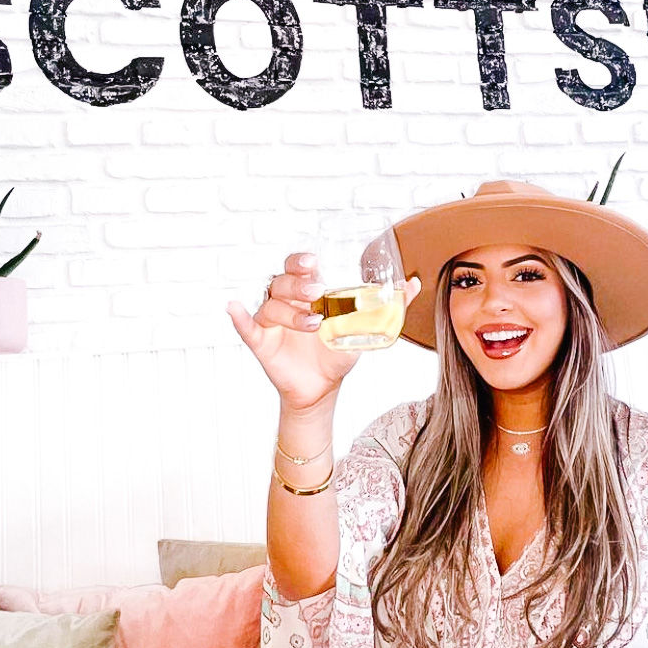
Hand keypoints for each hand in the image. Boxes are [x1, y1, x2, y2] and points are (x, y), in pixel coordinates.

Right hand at [227, 253, 420, 411]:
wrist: (325, 387)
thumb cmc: (338, 352)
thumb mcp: (366, 327)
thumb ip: (389, 304)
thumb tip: (413, 283)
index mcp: (306, 292)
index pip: (297, 266)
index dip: (301, 261)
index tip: (314, 263)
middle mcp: (285, 301)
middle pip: (281, 281)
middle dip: (297, 283)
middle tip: (315, 292)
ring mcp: (271, 321)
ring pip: (271, 305)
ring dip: (290, 311)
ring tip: (313, 324)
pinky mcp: (261, 342)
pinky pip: (245, 327)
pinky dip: (238, 318)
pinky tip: (233, 308)